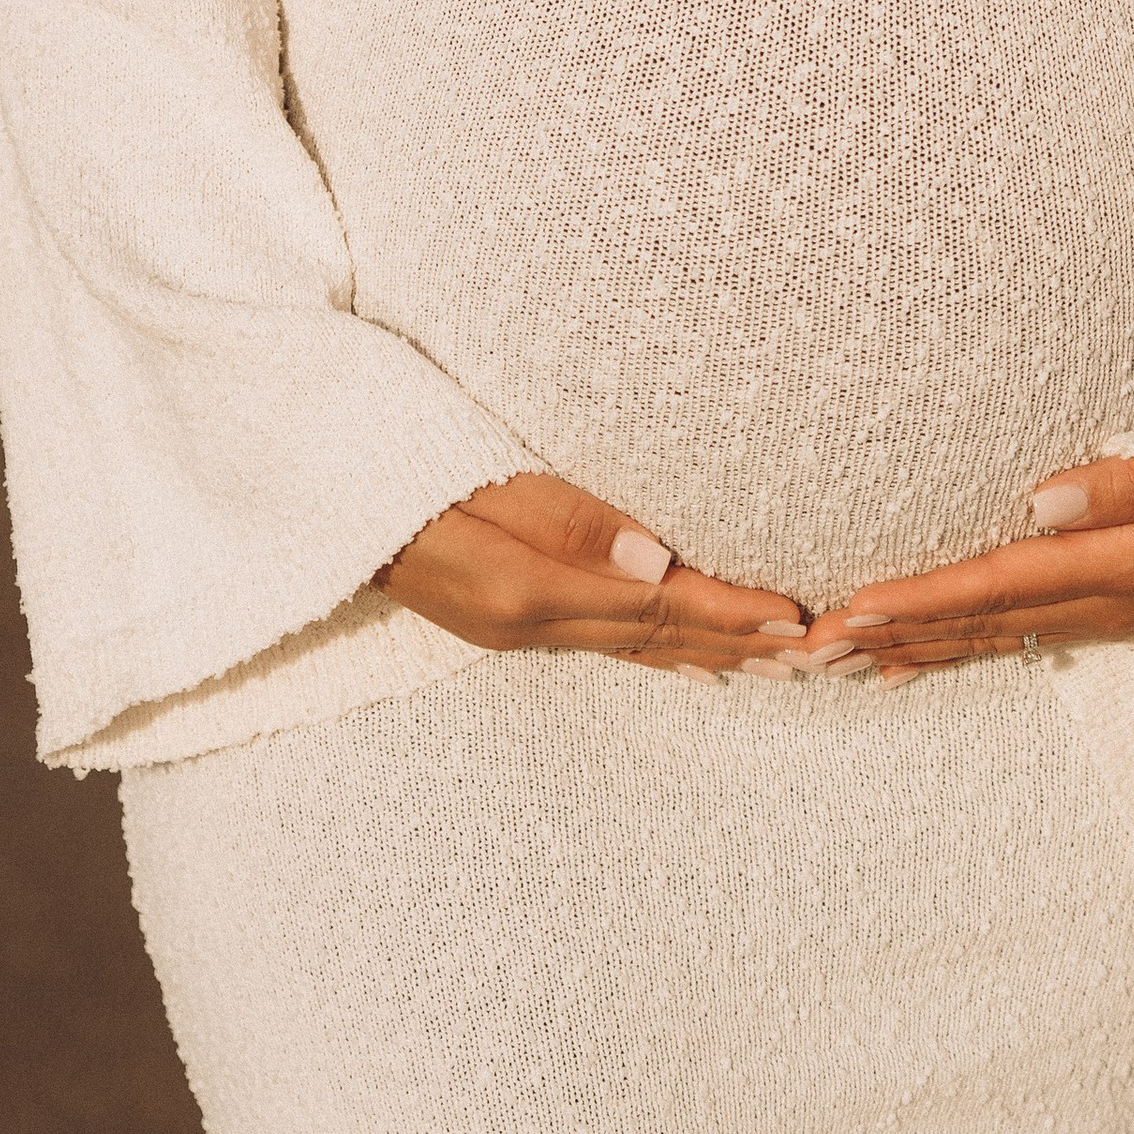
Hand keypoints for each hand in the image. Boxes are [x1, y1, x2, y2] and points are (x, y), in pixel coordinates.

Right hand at [378, 474, 804, 677]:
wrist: (320, 495)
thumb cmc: (404, 464)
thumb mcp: (487, 477)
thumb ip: (572, 519)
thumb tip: (659, 561)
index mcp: (525, 589)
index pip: (654, 605)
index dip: (728, 611)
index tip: (793, 617)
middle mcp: (523, 625)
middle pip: (653, 637)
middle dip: (736, 643)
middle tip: (813, 654)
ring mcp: (512, 632)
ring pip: (634, 649)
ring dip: (709, 656)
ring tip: (776, 668)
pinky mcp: (505, 623)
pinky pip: (602, 646)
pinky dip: (658, 655)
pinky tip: (694, 668)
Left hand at [805, 455, 1133, 678]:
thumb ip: (1125, 481)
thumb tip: (1040, 498)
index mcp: (1120, 564)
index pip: (999, 583)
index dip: (923, 599)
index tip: (852, 609)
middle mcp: (1106, 602)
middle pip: (980, 624)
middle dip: (891, 638)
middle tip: (806, 655)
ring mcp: (1109, 614)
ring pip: (990, 640)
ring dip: (909, 651)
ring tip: (834, 665)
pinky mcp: (1112, 610)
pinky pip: (1016, 640)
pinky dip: (952, 652)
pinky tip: (902, 668)